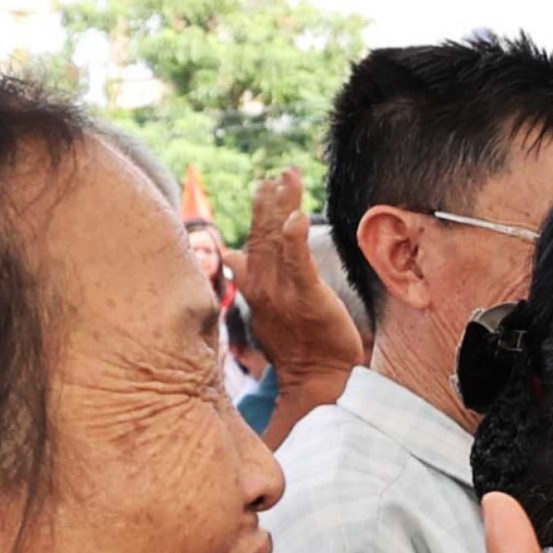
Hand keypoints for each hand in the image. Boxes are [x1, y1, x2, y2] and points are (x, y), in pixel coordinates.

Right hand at [233, 168, 363, 379]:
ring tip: (286, 178)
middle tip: (276, 173)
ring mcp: (283, 292)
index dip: (259, 214)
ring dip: (282, 206)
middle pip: (263, 234)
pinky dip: (295, 239)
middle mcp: (264, 286)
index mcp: (257, 288)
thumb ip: (252, 280)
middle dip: (269, 201)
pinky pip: (299, 264)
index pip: (253, 243)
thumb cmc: (299, 348)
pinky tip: (296, 217)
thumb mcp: (269, 310)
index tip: (263, 185)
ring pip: (278, 241)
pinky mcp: (307, 297)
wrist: (319, 379)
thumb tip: (234, 257)